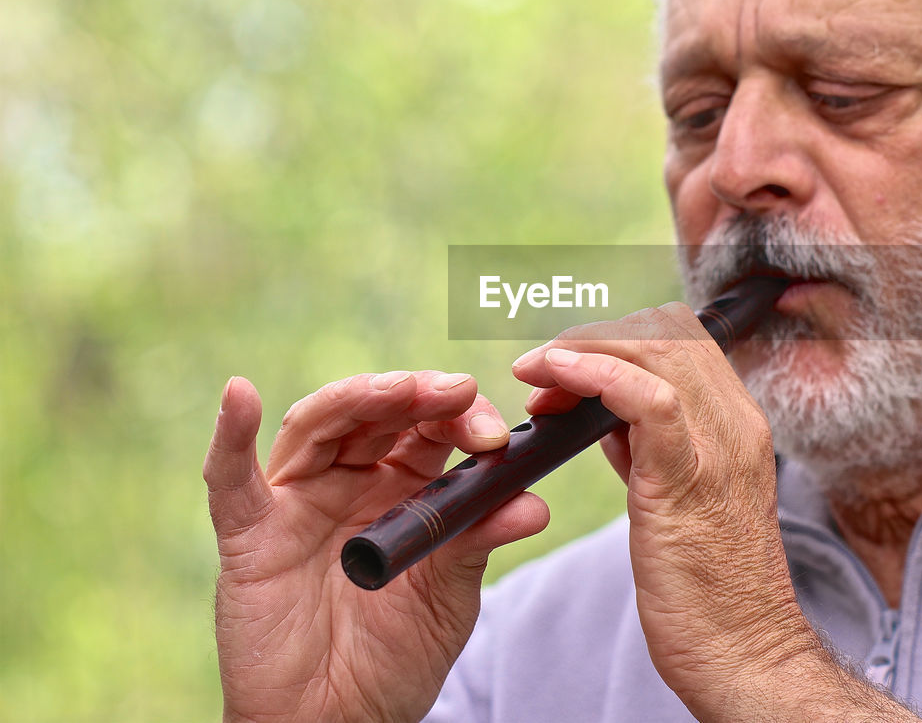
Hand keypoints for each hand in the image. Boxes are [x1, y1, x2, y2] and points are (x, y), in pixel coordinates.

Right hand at [204, 371, 548, 722]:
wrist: (342, 722)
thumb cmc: (396, 657)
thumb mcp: (448, 595)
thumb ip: (478, 541)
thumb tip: (533, 504)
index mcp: (403, 488)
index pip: (429, 429)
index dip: (460, 418)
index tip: (493, 436)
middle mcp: (350, 482)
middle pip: (376, 414)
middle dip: (417, 396)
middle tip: (455, 392)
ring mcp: (298, 502)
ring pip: (318, 426)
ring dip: (356, 398)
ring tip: (396, 390)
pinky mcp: (250, 536)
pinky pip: (230, 481)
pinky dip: (229, 437)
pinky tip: (239, 393)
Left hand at [514, 306, 920, 721]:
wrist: (743, 654)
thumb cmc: (705, 589)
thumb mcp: (675, 498)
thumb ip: (646, 445)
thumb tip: (601, 408)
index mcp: (736, 424)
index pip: (681, 338)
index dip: (615, 336)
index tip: (565, 365)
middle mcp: (736, 423)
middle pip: (666, 331)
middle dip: (592, 337)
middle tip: (541, 372)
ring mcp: (720, 447)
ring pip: (656, 349)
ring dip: (582, 350)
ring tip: (536, 375)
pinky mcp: (690, 478)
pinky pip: (648, 398)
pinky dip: (596, 373)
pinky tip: (555, 377)